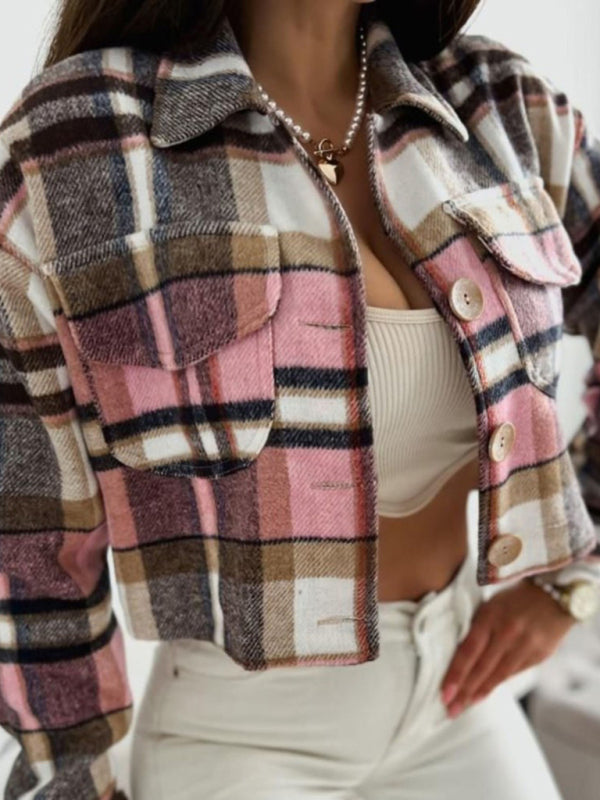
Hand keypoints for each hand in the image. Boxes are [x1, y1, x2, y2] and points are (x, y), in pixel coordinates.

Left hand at [440, 578, 575, 716]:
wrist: (554, 594)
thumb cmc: (513, 599)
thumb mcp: (491, 605)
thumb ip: (476, 627)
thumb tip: (457, 654)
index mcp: (490, 616)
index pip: (468, 651)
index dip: (456, 674)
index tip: (444, 693)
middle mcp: (508, 633)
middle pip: (482, 668)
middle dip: (464, 692)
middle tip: (450, 710)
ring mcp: (525, 646)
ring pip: (498, 675)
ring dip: (480, 692)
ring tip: (464, 706)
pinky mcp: (539, 655)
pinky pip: (514, 673)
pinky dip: (498, 683)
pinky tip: (485, 692)